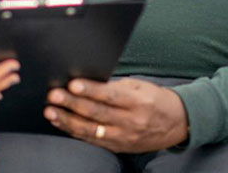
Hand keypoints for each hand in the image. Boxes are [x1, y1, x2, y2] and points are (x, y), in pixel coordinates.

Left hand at [43, 78, 188, 152]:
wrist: (177, 123)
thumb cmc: (155, 99)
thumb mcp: (140, 87)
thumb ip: (116, 86)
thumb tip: (87, 81)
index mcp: (138, 101)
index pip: (110, 95)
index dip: (90, 90)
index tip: (72, 84)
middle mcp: (131, 121)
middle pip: (97, 113)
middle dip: (72, 104)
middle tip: (54, 96)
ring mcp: (124, 137)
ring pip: (91, 130)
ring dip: (68, 120)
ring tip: (51, 111)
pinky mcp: (119, 147)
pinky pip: (93, 140)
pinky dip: (74, 131)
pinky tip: (61, 123)